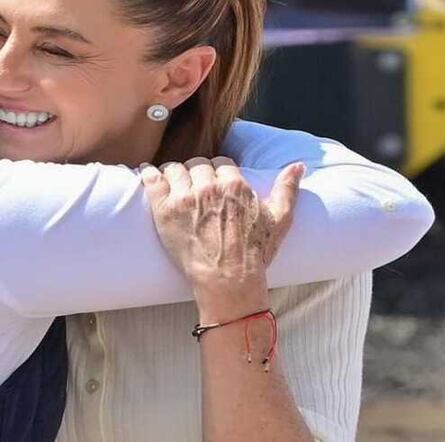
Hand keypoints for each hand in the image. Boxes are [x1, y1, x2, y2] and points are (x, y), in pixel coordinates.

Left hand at [140, 157, 304, 319]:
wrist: (228, 281)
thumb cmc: (255, 253)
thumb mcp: (279, 220)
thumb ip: (288, 189)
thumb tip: (298, 166)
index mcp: (235, 185)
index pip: (220, 163)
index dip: (217, 173)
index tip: (214, 183)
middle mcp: (208, 187)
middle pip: (197, 165)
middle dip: (196, 174)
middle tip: (194, 189)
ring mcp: (185, 197)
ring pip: (174, 169)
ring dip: (175, 175)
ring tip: (174, 186)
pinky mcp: (164, 209)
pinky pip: (152, 179)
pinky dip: (148, 174)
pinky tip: (147, 172)